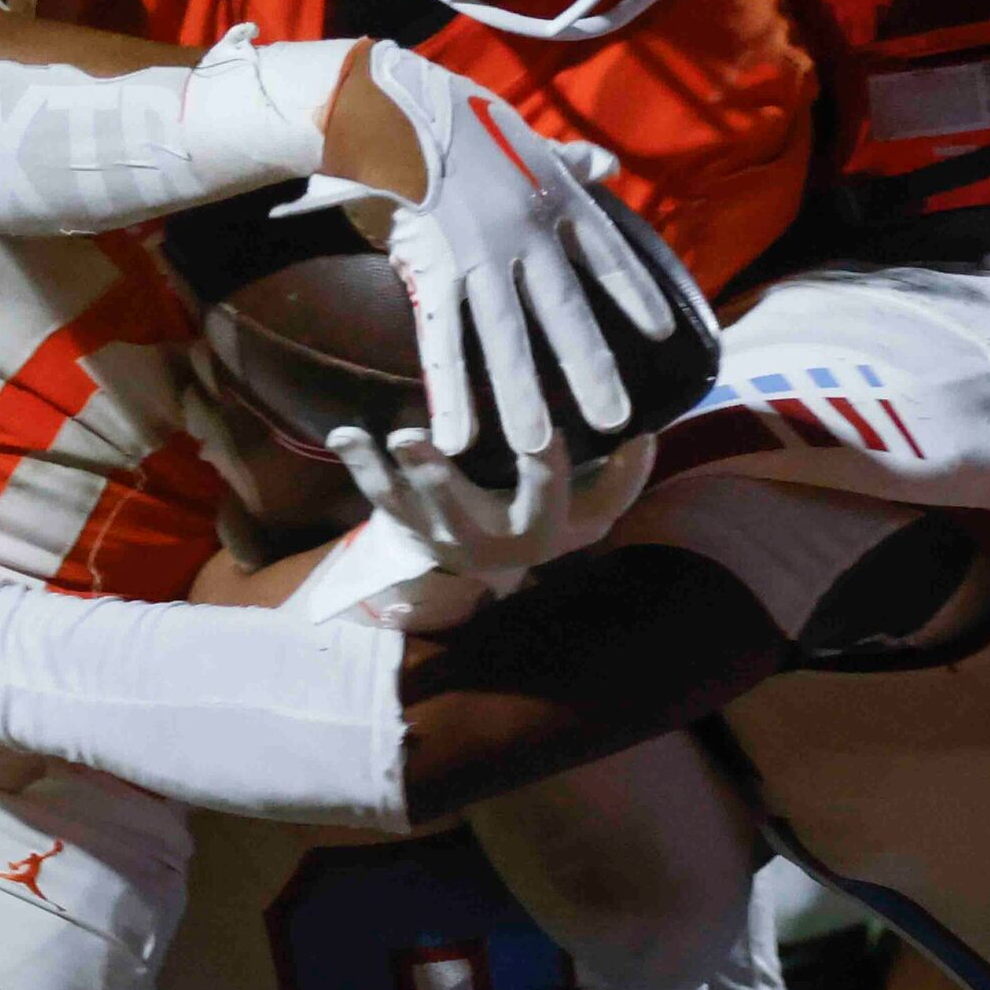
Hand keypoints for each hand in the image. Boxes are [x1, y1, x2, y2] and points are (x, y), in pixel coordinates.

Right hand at [292, 42, 676, 457]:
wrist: (400, 111)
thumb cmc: (466, 123)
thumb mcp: (529, 140)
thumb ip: (569, 163)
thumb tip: (606, 165)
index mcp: (556, 200)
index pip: (607, 254)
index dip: (633, 293)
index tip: (661, 334)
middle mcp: (526, 235)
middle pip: (564, 312)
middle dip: (589, 367)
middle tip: (613, 421)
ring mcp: (480, 258)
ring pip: (505, 337)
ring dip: (521, 396)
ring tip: (540, 449)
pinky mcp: (433, 272)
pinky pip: (442, 339)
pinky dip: (448, 390)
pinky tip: (454, 438)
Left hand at [327, 426, 652, 580]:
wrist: (487, 560)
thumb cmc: (546, 518)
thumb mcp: (590, 512)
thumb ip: (621, 479)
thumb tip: (645, 432)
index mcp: (537, 533)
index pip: (546, 496)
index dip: (544, 465)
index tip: (541, 428)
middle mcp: (482, 540)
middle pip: (458, 508)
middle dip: (434, 475)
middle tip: (412, 438)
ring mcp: (436, 532)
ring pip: (407, 504)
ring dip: (387, 471)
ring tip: (374, 435)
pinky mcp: (404, 522)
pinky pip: (377, 494)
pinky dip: (359, 464)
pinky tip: (344, 432)